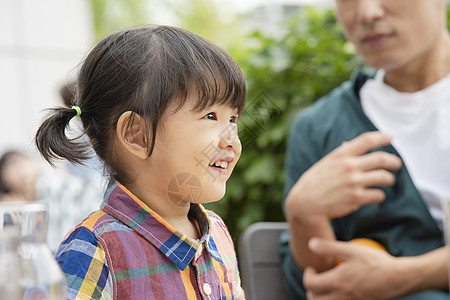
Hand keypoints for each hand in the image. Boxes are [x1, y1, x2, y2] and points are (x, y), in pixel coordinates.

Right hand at [285, 131, 401, 269]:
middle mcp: (349, 166)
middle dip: (393, 162)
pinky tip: (375, 195)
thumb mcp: (325, 163)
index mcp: (341, 155)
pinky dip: (379, 195)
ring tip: (388, 181)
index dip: (382, 137)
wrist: (306, 204)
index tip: (391, 136)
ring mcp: (353, 182)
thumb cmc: (314, 183)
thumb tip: (348, 143)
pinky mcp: (356, 198)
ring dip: (389, 179)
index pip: (366, 140)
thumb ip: (340, 154)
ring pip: (384, 177)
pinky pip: (378, 195)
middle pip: (381, 158)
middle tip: (397, 164)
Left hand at [303, 238, 401, 299]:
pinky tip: (340, 291)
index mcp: (337, 282)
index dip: (307, 276)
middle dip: (311, 290)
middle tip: (316, 279)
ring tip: (325, 286)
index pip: (310, 285)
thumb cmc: (375, 262)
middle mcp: (342, 297)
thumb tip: (311, 243)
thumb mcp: (351, 250)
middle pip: (314, 299)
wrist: (399, 278)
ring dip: (321, 297)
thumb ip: (329, 247)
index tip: (312, 269)